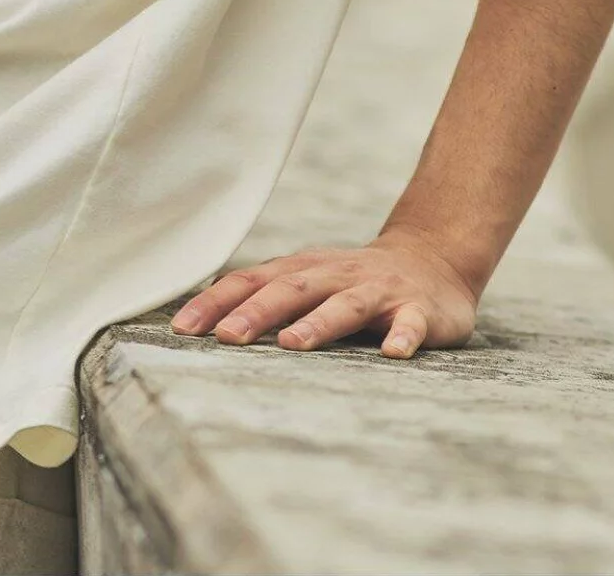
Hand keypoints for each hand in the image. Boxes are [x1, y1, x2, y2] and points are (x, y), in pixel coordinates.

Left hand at [167, 224, 480, 357]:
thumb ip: (262, 295)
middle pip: (291, 290)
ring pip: (345, 305)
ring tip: (293, 343)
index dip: (216, 303)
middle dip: (257, 312)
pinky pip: (410, 324)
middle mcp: (334, 275)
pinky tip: (394, 353)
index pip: (250, 281)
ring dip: (319, 323)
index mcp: (301, 270)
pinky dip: (402, 336)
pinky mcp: (416, 309)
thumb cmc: (349, 281)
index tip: (183, 329)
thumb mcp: (304, 281)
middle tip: (227, 338)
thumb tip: (200, 318)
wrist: (430, 260)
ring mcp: (377, 290)